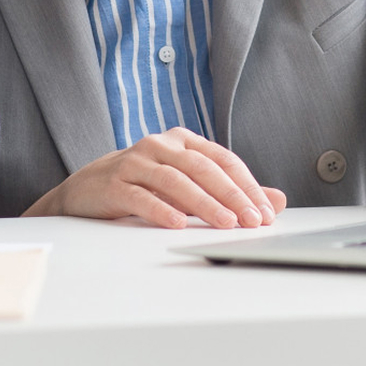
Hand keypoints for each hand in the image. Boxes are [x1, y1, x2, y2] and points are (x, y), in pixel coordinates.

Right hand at [22, 128, 285, 229]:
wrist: (87, 189)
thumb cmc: (145, 186)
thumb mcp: (190, 186)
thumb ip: (231, 191)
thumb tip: (278, 199)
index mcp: (182, 140)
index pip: (222, 158)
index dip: (246, 185)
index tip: (266, 212)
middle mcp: (159, 145)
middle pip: (202, 167)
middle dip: (231, 195)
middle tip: (252, 220)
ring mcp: (135, 161)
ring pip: (175, 179)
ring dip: (203, 203)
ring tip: (225, 224)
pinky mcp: (114, 183)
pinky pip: (141, 195)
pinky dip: (161, 209)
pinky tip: (178, 224)